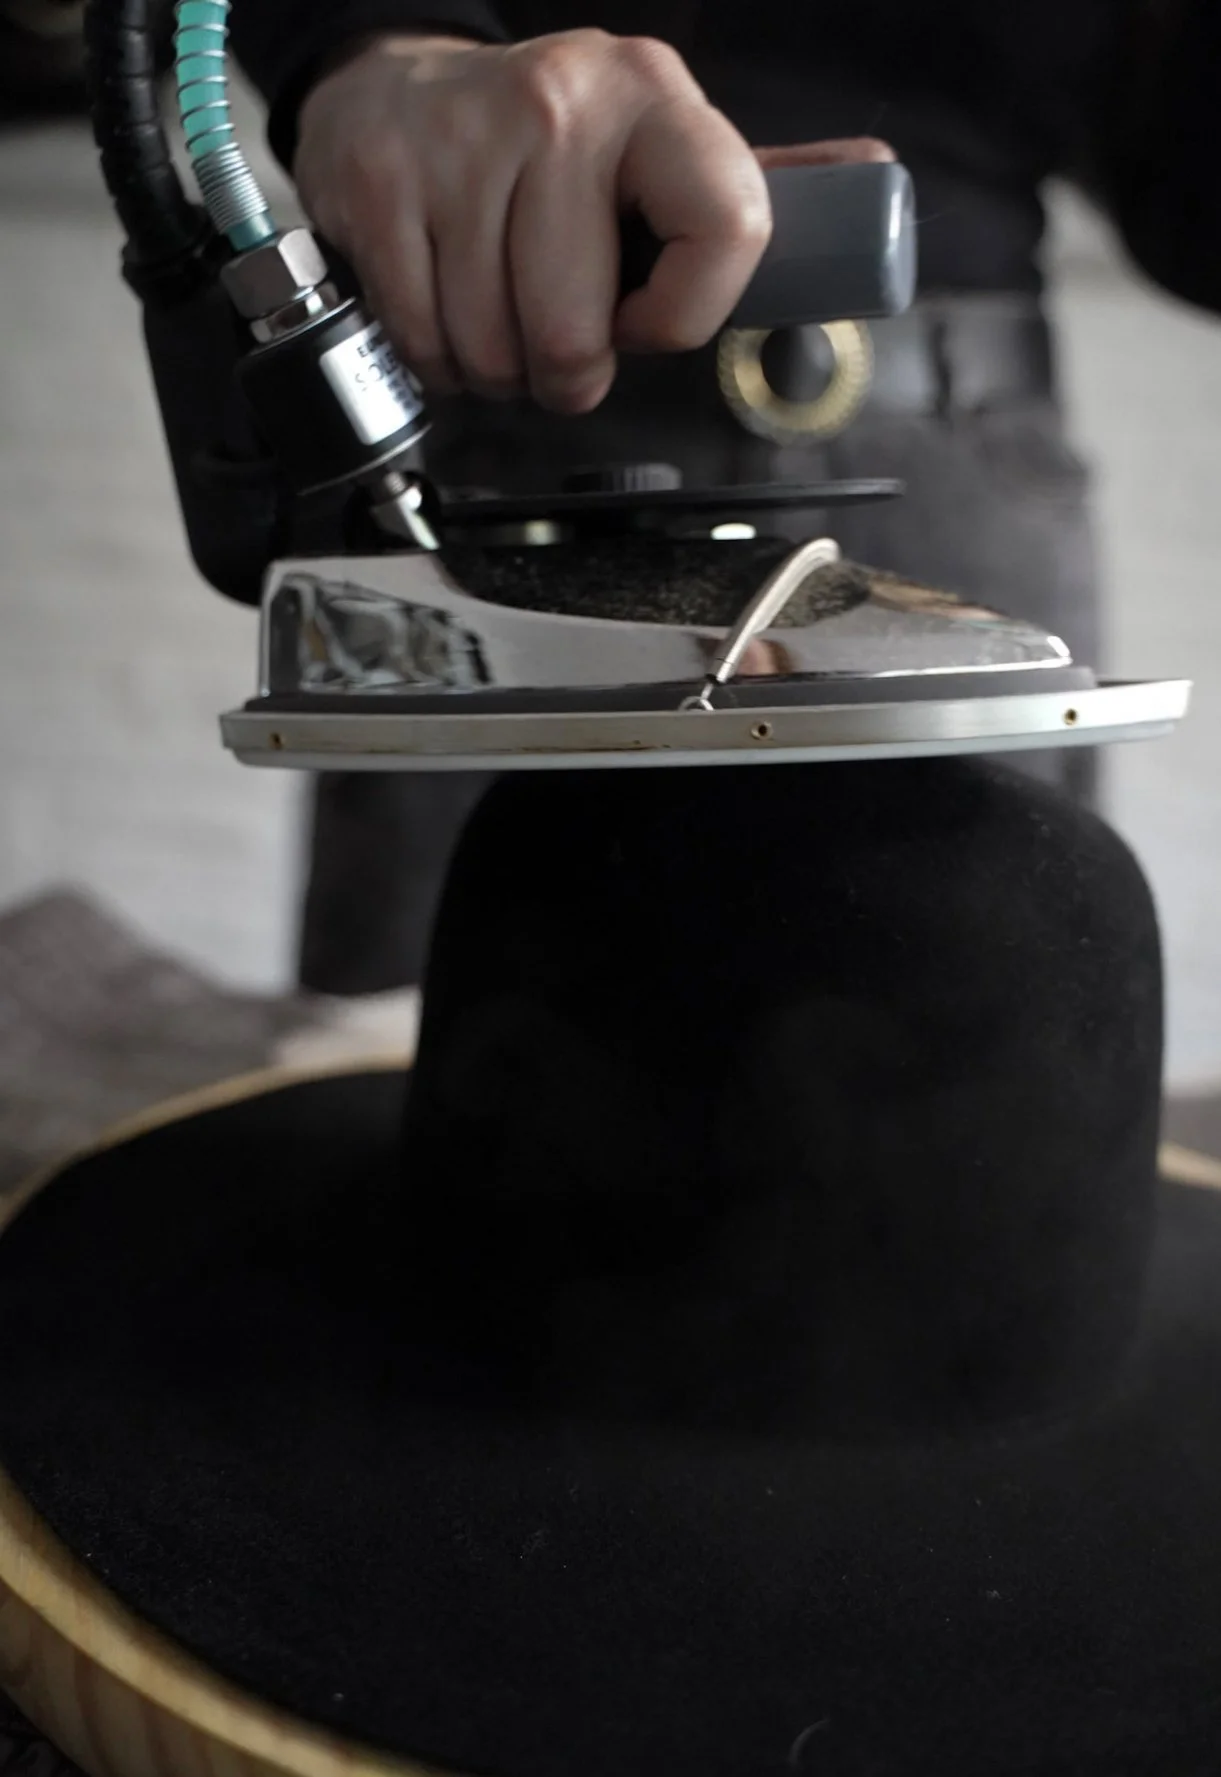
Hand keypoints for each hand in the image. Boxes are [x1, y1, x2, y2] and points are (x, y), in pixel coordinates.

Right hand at [295, 29, 890, 414]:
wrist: (403, 92)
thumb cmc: (552, 154)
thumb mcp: (661, 152)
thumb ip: (755, 189)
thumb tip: (876, 181)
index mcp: (657, 99)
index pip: (728, 226)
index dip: (688, 316)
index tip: (651, 326)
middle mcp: (562, 103)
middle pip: (577, 332)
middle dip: (567, 374)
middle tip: (557, 340)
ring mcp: (463, 140)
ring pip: (495, 349)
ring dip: (498, 369)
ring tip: (499, 318)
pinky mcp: (385, 183)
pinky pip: (424, 338)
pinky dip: (436, 357)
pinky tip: (446, 309)